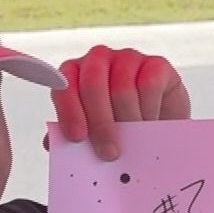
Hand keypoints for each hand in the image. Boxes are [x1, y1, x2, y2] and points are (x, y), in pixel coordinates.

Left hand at [50, 45, 192, 160]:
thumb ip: (71, 136)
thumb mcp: (92, 135)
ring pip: (122, 88)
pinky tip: (149, 124)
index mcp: (75, 74)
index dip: (69, 111)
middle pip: (92, 83)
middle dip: (99, 122)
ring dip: (127, 121)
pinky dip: (148, 110)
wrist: (162, 128)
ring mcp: (127, 58)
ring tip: (133, 144)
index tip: (77, 138)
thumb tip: (52, 143)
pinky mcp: (156, 64)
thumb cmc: (120, 129)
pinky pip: (148, 84)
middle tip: (109, 153)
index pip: (64, 86)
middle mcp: (98, 60)